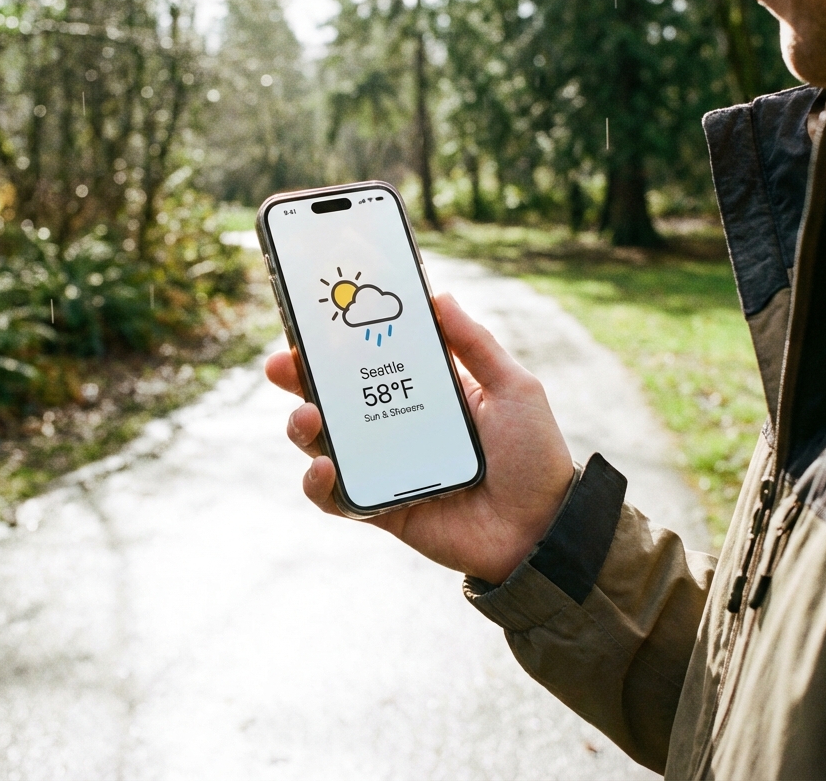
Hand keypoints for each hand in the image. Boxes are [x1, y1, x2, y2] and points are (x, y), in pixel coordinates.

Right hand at [265, 292, 573, 584]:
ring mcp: (386, 470)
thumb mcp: (513, 388)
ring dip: (302, 427)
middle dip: (300, 379)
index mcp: (425, 394)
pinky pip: (338, 498)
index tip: (311, 321)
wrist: (544, 529)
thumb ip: (476, 344)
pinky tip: (324, 467)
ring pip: (325, 444)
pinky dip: (319, 484)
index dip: (337, 343)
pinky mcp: (382, 510)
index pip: (371, 361)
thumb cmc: (534, 456)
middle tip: (281, 364)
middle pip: (335, 400)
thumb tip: (438, 295)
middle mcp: (398, 429)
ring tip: (307, 415)